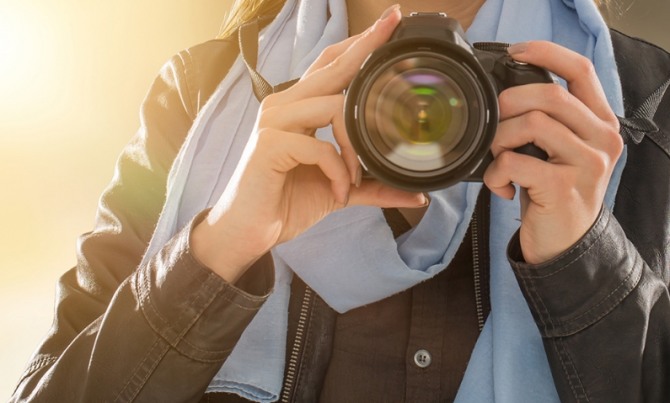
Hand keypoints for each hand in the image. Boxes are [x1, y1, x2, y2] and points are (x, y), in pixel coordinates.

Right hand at [192, 5, 425, 281]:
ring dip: (355, 148)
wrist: (250, 232)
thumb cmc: (287, 202)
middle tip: (393, 24)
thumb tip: (416, 194)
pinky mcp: (270, 144)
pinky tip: (338, 191)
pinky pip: (321, 147)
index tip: (389, 24)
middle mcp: (285, 105)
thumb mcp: (339, 190)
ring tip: (354, 179)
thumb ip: (374, 187)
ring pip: (334, 107)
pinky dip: (339, 172)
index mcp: (299, 107)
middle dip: (367, 46)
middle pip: (332, 66)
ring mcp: (275, 121)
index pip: (331, 65)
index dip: (360, 44)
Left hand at [483, 41, 622, 263]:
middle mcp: (601, 138)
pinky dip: (495, 173)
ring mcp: (586, 163)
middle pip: (549, 95)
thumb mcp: (561, 152)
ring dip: (499, 140)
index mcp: (600, 122)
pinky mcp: (562, 187)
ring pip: (530, 124)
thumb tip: (504, 95)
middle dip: (508, 104)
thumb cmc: (555, 192)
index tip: (517, 53)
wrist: (567, 244)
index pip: (581, 71)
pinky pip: (513, 161)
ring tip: (498, 160)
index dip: (547, 53)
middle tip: (494, 125)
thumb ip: (549, 121)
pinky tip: (501, 187)